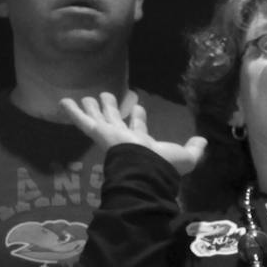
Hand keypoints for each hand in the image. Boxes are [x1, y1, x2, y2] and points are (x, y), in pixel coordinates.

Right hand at [57, 91, 208, 176]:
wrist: (144, 169)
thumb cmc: (163, 163)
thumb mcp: (185, 156)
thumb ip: (195, 149)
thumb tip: (204, 141)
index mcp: (142, 143)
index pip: (138, 126)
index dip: (138, 116)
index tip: (139, 106)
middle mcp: (123, 138)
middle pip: (115, 119)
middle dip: (112, 108)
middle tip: (107, 97)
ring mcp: (109, 134)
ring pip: (99, 117)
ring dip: (93, 107)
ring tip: (87, 97)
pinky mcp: (97, 132)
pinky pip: (82, 120)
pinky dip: (72, 111)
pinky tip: (62, 101)